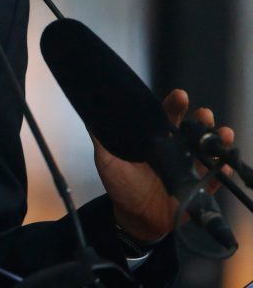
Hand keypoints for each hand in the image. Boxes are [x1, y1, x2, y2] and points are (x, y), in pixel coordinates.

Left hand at [92, 89, 234, 241]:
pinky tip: (223, 166)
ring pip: (206, 150)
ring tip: (221, 133)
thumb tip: (90, 110)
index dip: (174, 105)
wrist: (133, 217)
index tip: (180, 96)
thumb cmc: (121, 183)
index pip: (166, 116)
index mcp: (155, 137)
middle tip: (204, 114)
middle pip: (191, 129)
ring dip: (216, 140)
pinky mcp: (198, 189)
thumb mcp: (107, 158)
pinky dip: (221, 172)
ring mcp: (189, 167)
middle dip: (200, 119)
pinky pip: (213, 180)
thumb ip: (102, 136)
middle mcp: (175, 148)